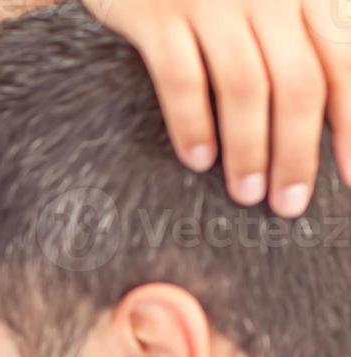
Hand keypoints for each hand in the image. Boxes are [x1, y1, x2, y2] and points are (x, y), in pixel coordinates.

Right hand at [83, 0, 350, 215]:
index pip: (343, 63)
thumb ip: (309, 30)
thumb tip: (336, 111)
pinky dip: (192, 123)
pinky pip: (181, 77)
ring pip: (244, 86)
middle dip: (297, 151)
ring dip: (248, 148)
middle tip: (287, 204)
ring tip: (246, 194)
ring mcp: (211, 1)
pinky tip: (197, 159)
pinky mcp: (157, 13)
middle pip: (298, 82)